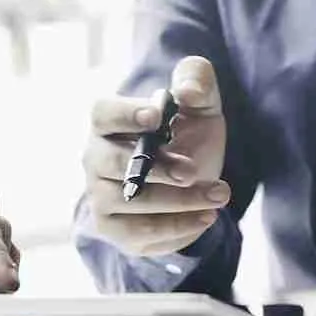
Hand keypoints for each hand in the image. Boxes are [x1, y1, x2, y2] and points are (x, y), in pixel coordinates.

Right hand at [83, 57, 230, 255]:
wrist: (192, 183)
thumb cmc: (187, 137)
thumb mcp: (201, 106)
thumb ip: (197, 82)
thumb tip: (187, 91)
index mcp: (110, 123)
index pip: (103, 113)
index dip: (126, 114)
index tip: (157, 116)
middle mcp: (96, 159)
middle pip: (112, 163)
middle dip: (156, 169)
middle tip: (192, 171)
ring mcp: (101, 197)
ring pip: (130, 203)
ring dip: (178, 202)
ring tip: (219, 194)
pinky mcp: (116, 229)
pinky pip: (141, 233)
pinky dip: (178, 227)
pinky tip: (208, 216)